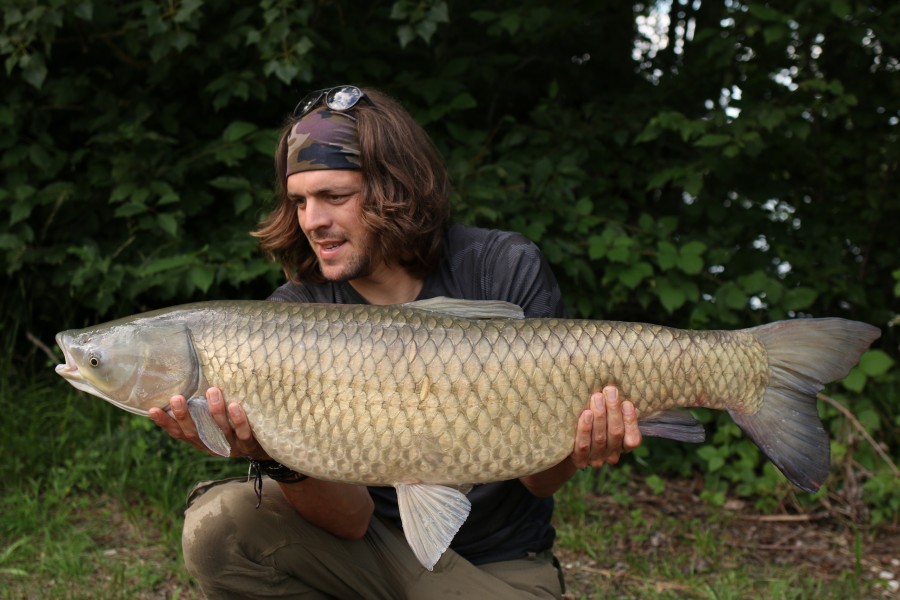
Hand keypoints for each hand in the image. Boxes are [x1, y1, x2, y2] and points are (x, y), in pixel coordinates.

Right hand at [148, 387, 269, 459]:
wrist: (268, 447)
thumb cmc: (238, 427)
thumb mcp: (219, 421)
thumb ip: (205, 409)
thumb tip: (193, 380)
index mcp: (202, 440)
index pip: (179, 433)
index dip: (165, 423)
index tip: (151, 409)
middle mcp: (213, 445)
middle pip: (194, 434)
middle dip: (184, 417)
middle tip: (177, 398)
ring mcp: (231, 447)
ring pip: (220, 431)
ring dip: (215, 412)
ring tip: (212, 391)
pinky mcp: (250, 446)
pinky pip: (244, 434)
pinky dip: (239, 421)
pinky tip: (235, 405)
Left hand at [571, 385, 640, 468]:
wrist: (569, 445)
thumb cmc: (593, 423)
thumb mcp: (608, 418)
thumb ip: (616, 409)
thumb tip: (616, 388)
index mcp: (623, 447)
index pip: (633, 439)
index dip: (631, 421)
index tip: (627, 403)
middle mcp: (612, 455)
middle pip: (616, 433)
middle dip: (613, 410)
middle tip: (610, 390)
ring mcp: (596, 459)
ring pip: (600, 438)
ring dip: (600, 416)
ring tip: (597, 397)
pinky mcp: (580, 460)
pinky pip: (583, 445)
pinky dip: (585, 428)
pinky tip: (586, 413)